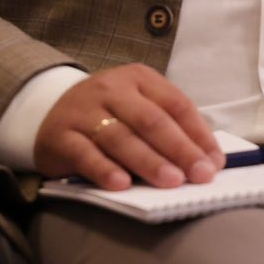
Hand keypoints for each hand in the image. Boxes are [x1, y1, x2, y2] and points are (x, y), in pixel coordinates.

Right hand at [33, 63, 223, 190]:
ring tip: (171, 182)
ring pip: (121, 137)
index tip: (215, 162)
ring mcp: (84, 112)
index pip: (175, 104)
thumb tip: (207, 161)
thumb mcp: (138, 107)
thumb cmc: (108, 115)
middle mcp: (111, 89)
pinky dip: (104, 170)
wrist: (48, 110)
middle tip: (200, 175)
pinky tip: (122, 185)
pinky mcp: (61, 136)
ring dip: (148, 161)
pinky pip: (85, 154)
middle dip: (179, 149)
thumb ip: (169, 127)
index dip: (198, 134)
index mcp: (138, 78)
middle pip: (151, 120)